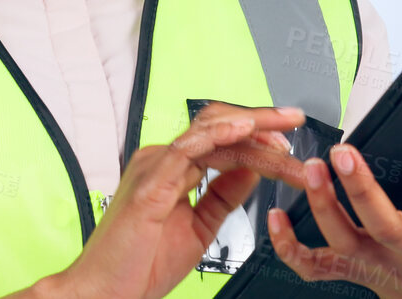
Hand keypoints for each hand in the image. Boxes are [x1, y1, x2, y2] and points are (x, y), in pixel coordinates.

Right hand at [29, 101, 309, 298]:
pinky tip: (244, 130)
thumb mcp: (199, 227)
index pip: (219, 138)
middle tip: (295, 121)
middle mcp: (161, 161)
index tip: (286, 142)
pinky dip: (218, 135)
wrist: (106, 292)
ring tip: (283, 130)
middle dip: (260, 121)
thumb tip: (251, 173)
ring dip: (251, 129)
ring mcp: (153, 167)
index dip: (256, 135)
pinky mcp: (150, 183)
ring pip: (209, 132)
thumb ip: (223, 197)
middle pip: (217, 125)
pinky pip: (187, 149)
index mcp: (170, 169)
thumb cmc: (140, 266)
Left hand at [264, 108, 401, 298]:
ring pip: (341, 239)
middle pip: (383, 220)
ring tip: (309, 168)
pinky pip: (311, 266)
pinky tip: (273, 216)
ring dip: (320, 206)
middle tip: (343, 151)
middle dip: (362, 188)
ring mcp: (373, 261)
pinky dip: (288, 246)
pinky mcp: (346, 270)